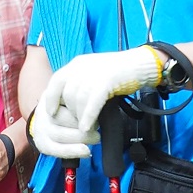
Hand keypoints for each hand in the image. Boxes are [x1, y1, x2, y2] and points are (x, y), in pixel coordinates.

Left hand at [34, 47, 161, 158]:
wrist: (141, 64)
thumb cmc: (119, 73)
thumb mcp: (94, 75)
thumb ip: (81, 85)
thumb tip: (70, 105)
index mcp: (77, 64)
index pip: (56, 81)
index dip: (51, 98)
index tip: (52, 113)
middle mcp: (82, 66)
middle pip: (67, 94)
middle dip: (70, 113)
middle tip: (78, 126)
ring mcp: (94, 72)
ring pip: (78, 99)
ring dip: (80, 117)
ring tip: (87, 129)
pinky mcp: (107, 79)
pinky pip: (92, 101)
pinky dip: (88, 116)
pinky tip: (88, 127)